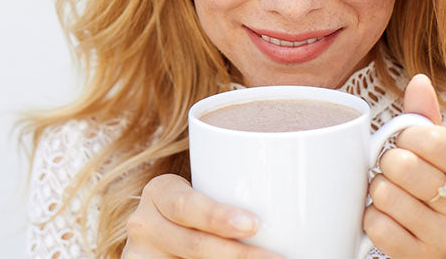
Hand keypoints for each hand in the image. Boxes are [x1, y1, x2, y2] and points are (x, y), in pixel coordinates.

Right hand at [122, 173, 283, 258]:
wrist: (160, 233)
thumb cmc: (197, 210)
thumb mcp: (202, 194)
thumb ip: (233, 193)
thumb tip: (304, 201)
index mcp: (160, 192)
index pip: (186, 205)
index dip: (217, 217)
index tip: (255, 225)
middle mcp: (144, 224)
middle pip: (193, 246)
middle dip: (236, 256)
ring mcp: (141, 256)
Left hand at [363, 74, 445, 257]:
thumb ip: (429, 121)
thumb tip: (418, 80)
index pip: (428, 137)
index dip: (405, 137)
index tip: (409, 147)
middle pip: (400, 164)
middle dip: (388, 164)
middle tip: (398, 172)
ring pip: (383, 193)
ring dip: (379, 191)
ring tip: (396, 196)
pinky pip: (375, 225)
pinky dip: (373, 219)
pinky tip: (391, 219)